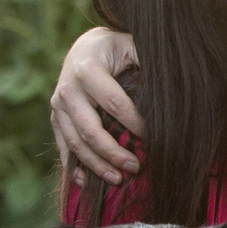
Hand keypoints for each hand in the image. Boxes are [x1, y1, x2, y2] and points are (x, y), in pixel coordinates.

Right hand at [50, 27, 143, 186]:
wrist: (85, 47)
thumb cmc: (117, 48)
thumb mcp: (132, 45)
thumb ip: (146, 61)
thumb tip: (171, 86)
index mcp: (87, 68)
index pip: (113, 102)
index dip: (134, 123)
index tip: (154, 139)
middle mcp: (67, 89)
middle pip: (89, 129)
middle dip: (113, 152)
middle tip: (136, 167)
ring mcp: (58, 106)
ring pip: (75, 143)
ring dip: (96, 165)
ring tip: (119, 179)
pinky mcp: (55, 119)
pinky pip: (63, 148)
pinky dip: (75, 168)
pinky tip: (88, 182)